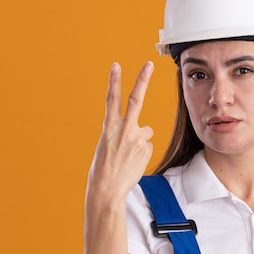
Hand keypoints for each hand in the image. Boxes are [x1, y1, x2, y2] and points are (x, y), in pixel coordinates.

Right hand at [87, 62, 154, 203]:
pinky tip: (133, 162)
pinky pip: (147, 145)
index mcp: (108, 127)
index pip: (112, 99)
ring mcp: (137, 139)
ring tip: (128, 155)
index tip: (116, 65)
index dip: (114, 81)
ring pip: (146, 131)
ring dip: (140, 140)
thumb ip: (123, 132)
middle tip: (149, 64)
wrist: (107, 188)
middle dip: (142, 80)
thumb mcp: (108, 144)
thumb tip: (145, 132)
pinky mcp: (146, 149)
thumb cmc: (104, 167)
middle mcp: (123, 130)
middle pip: (135, 100)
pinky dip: (142, 152)